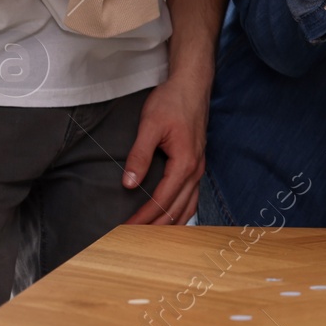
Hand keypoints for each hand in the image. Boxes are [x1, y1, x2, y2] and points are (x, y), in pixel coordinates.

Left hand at [123, 70, 209, 224]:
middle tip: (134, 241)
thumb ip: (140, 155)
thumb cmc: (172, 102)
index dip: (144, 217)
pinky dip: (181, 212)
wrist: (192, 85)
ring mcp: (199, 167)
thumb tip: (129, 183)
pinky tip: (172, 218)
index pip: (162, 200)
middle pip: (177, 209)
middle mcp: (196, 169)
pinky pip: (192, 196)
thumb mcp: (150, 125)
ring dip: (170, 223)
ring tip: (152, 237)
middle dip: (155, 227)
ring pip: (188, 206)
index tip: (126, 230)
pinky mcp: (197, 163)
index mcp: (185, 162)